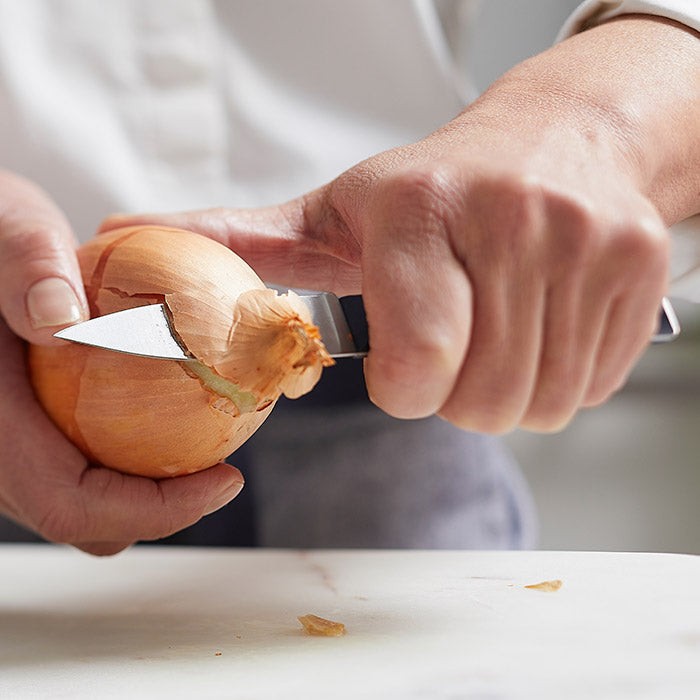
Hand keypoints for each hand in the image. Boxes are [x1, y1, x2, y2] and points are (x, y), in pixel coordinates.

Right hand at [0, 172, 244, 553]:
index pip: (69, 503)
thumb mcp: (8, 227)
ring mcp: (16, 444)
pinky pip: (86, 463)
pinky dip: (136, 457)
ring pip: (86, 499)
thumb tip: (61, 319)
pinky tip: (181, 416)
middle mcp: (0, 449)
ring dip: (152, 489)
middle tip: (225, 472)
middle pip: (85, 519)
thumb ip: (25, 266)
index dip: (154, 511)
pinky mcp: (33, 429)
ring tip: (211, 450)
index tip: (227, 480)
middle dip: (162, 509)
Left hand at [102, 17, 697, 433]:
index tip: (403, 372)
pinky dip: (558, 376)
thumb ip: (240, 244)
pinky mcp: (639, 267)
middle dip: (456, 396)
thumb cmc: (435, 189)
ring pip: (542, 401)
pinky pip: (591, 384)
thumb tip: (124, 241)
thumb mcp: (335, 214)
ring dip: (507, 389)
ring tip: (493, 331)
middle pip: (485, 399)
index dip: (409, 388)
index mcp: (420, 208)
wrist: (555, 138)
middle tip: (450, 346)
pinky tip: (540, 325)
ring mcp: (587, 242)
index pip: (422, 356)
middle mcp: (511, 218)